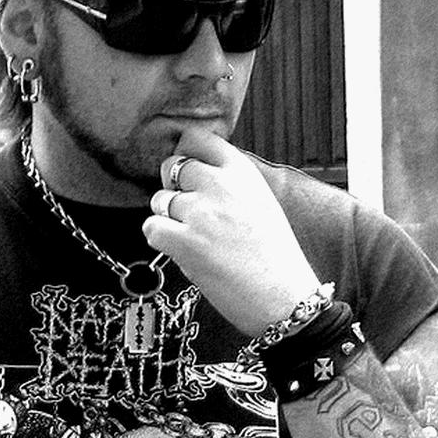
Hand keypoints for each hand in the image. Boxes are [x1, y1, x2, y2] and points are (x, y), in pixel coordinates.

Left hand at [143, 129, 319, 335]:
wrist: (285, 298)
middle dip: (173, 188)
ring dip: (167, 218)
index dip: (184, 153)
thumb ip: (230, 185)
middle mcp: (220, 185)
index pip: (197, 138)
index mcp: (242, 172)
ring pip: (159, 200)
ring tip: (193, 238)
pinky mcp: (185, 241)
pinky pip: (152, 229)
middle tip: (187, 212)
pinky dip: (161, 240)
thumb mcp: (261, 203)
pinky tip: (182, 252)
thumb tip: (192, 177)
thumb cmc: (276, 259)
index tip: (185, 171)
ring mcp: (200, 212)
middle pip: (172, 166)